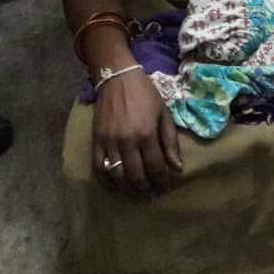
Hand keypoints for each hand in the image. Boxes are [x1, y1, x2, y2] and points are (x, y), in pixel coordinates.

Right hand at [91, 69, 182, 195]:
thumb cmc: (145, 93)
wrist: (117, 77)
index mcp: (146, 133)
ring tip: (136, 195)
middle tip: (151, 196)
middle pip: (136, 175)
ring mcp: (109, 142)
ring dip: (127, 189)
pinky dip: (106, 181)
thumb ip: (170, 141)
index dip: (162, 181)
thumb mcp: (163, 113)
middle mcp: (127, 141)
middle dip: (145, 189)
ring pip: (117, 175)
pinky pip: (98, 167)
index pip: (156, 166)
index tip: (165, 188)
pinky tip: (114, 187)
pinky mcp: (96, 140)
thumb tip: (176, 167)